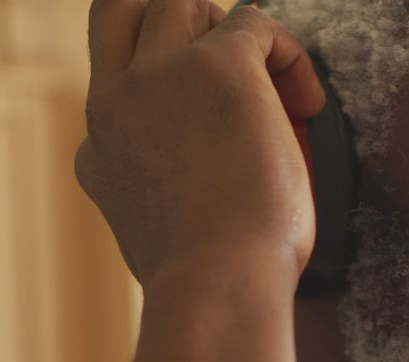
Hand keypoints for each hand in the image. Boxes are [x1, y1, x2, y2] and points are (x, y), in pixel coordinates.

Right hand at [75, 0, 324, 289]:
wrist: (216, 286)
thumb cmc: (208, 284)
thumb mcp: (161, 236)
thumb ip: (162, 199)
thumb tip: (198, 200)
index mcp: (100, 149)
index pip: (116, 88)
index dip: (164, 93)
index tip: (207, 130)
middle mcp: (115, 102)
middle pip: (120, 12)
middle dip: (169, 23)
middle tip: (222, 66)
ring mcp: (159, 76)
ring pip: (178, 1)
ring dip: (226, 30)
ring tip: (270, 85)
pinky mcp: (217, 67)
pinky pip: (253, 21)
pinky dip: (288, 54)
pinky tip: (308, 102)